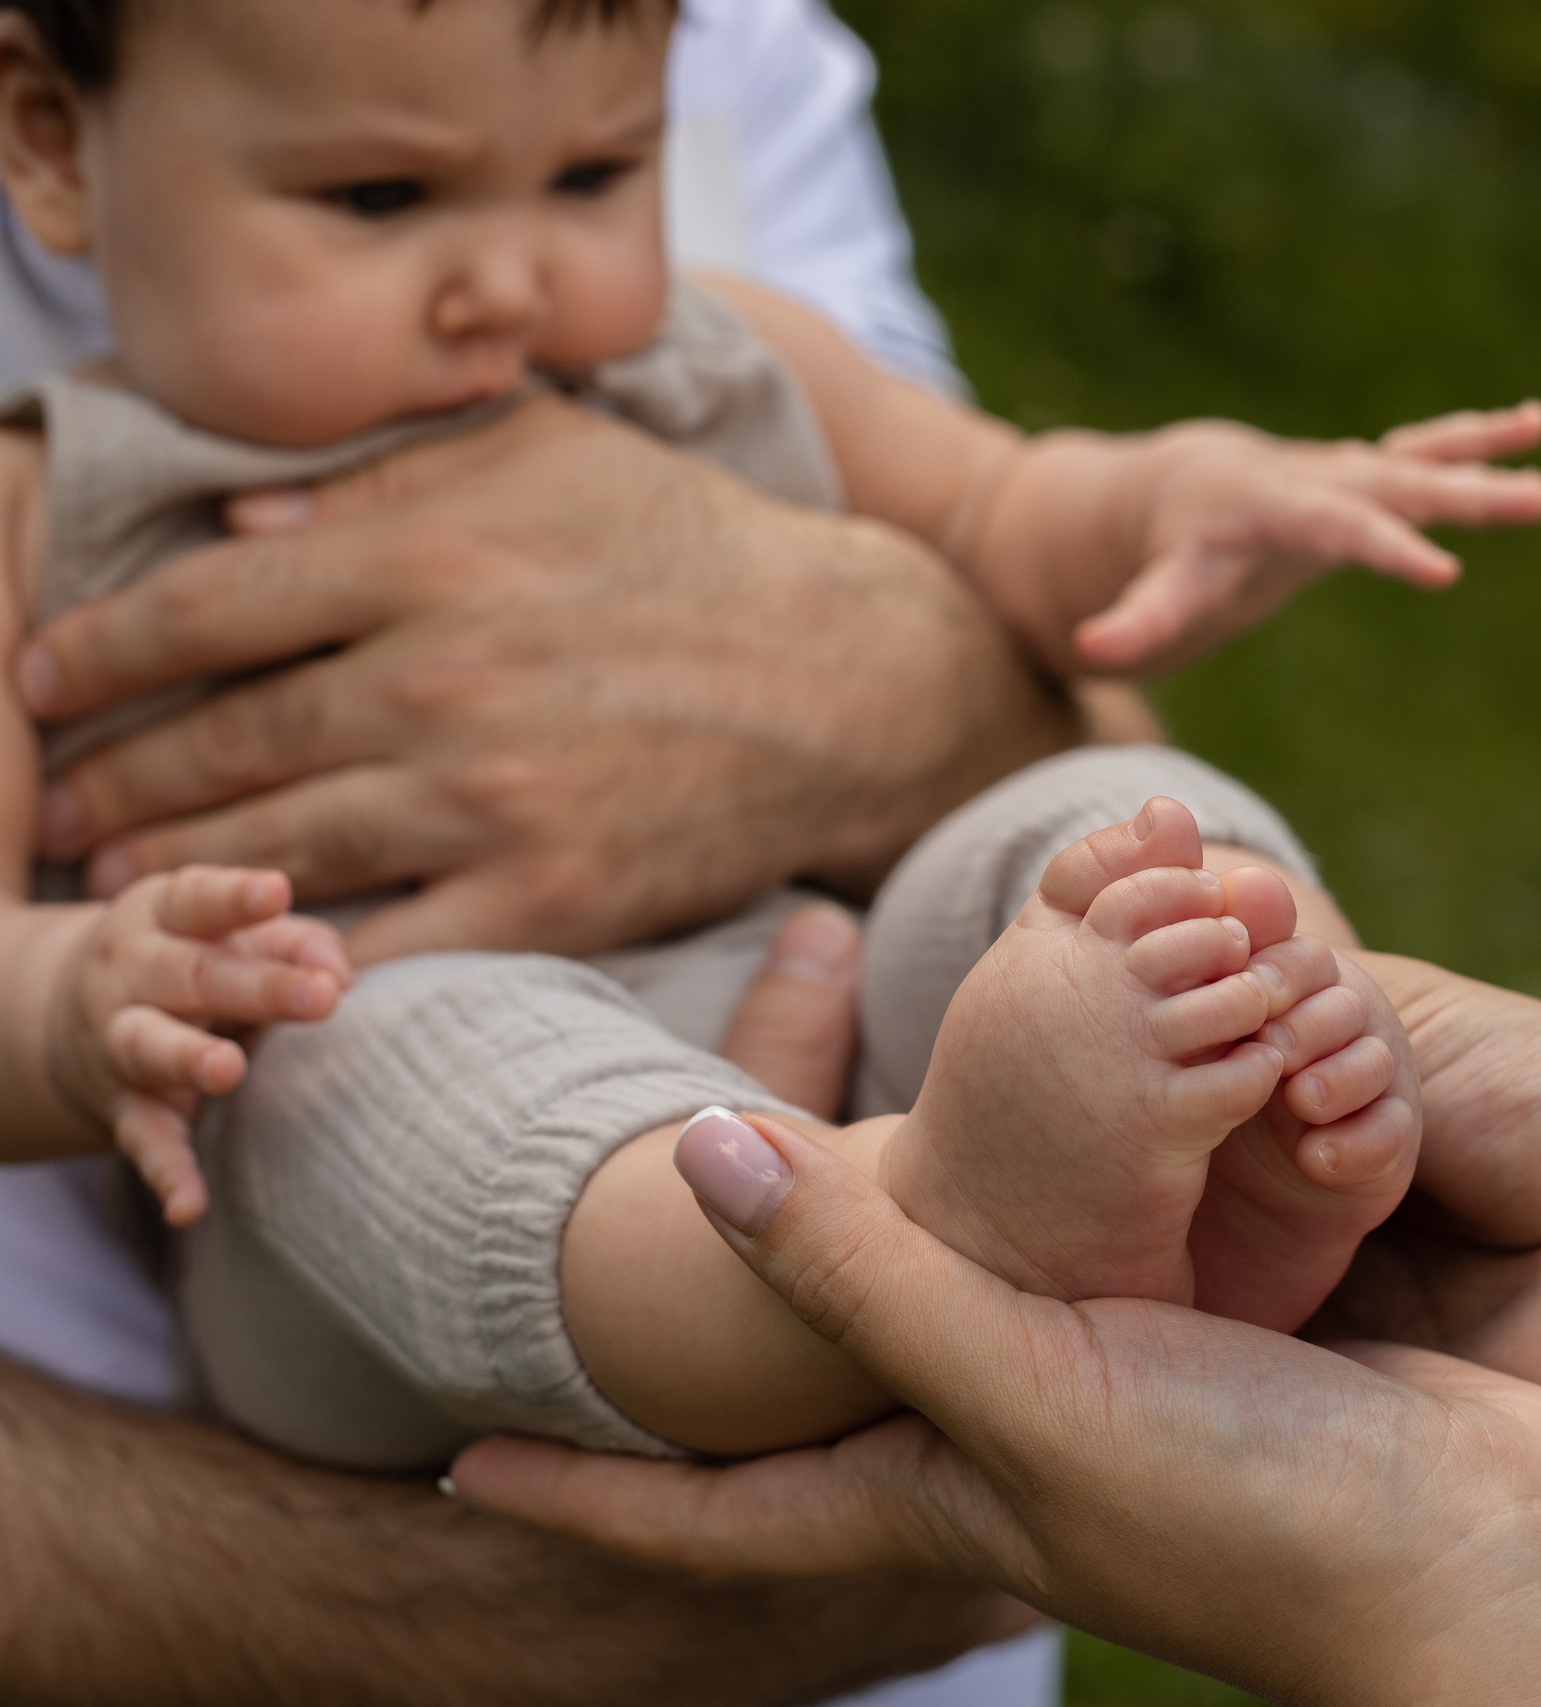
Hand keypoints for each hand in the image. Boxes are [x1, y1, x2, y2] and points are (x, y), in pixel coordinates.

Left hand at [15, 393, 1075, 962]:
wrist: (855, 683)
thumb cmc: (697, 550)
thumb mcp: (553, 455)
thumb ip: (392, 463)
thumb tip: (236, 515)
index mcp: (430, 551)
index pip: (206, 606)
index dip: (98, 648)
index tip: (44, 676)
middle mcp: (442, 677)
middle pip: (222, 740)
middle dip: (114, 779)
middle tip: (54, 806)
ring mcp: (493, 798)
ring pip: (280, 849)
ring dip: (177, 874)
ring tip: (117, 882)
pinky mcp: (550, 896)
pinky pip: (392, 941)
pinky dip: (307, 959)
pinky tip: (252, 961)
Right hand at [52, 866, 348, 1223]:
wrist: (70, 1017)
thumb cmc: (196, 960)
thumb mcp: (236, 936)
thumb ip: (297, 942)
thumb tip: (343, 975)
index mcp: (163, 916)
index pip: (199, 899)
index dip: (235, 896)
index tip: (277, 891)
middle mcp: (132, 974)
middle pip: (194, 976)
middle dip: (258, 987)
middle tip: (323, 999)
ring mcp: (121, 1041)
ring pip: (150, 1048)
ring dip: (189, 1059)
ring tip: (228, 1070)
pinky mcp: (123, 1107)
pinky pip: (144, 1139)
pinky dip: (167, 1173)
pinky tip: (189, 1207)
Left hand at [450, 1113, 1540, 1706]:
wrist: (1510, 1563)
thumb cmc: (1263, 1512)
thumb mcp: (1037, 1399)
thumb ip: (872, 1282)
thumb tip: (695, 1159)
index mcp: (944, 1492)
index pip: (716, 1516)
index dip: (579, 1496)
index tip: (453, 1475)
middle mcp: (1017, 1447)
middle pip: (827, 1402)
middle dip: (724, 1361)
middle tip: (626, 1288)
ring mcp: (1127, 1393)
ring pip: (971, 1299)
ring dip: (889, 1242)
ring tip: (818, 1159)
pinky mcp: (1234, 1332)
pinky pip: (1116, 1245)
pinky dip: (1069, 1180)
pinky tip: (1071, 1115)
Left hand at [1074, 401, 1540, 673]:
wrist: (1182, 485)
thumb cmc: (1175, 546)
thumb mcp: (1159, 585)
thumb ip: (1135, 617)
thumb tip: (1089, 652)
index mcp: (1277, 505)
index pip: (1338, 526)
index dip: (1387, 547)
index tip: (1445, 572)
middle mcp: (1320, 476)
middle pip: (1398, 482)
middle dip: (1464, 492)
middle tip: (1537, 500)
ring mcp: (1349, 470)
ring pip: (1419, 456)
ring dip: (1481, 453)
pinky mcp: (1368, 473)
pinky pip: (1425, 450)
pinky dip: (1474, 437)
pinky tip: (1533, 423)